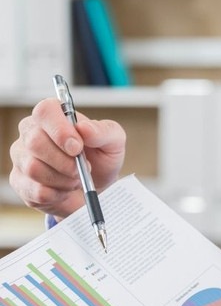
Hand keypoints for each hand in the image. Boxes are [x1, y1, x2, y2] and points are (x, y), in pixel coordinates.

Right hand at [10, 98, 125, 219]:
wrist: (97, 188)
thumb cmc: (101, 159)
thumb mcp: (113, 143)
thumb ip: (104, 132)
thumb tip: (84, 128)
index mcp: (53, 117)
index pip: (44, 111)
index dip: (60, 129)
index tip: (77, 147)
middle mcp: (31, 133)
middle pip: (35, 142)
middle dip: (65, 161)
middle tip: (84, 168)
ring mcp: (22, 158)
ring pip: (34, 168)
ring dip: (64, 179)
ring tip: (77, 179)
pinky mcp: (22, 183)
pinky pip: (36, 191)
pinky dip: (58, 194)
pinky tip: (66, 190)